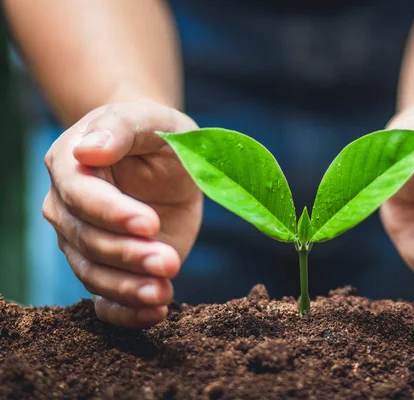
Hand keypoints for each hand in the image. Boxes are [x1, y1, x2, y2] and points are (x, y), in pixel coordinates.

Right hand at [42, 100, 201, 327]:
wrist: (164, 158)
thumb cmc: (156, 132)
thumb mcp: (150, 119)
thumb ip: (121, 128)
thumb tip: (87, 150)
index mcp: (72, 166)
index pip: (82, 197)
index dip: (113, 214)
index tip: (149, 224)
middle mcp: (69, 208)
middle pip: (88, 241)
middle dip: (129, 256)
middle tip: (169, 262)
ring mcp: (84, 241)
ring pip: (94, 274)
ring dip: (129, 289)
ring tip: (164, 295)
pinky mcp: (110, 266)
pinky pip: (105, 299)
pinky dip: (126, 314)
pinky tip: (155, 314)